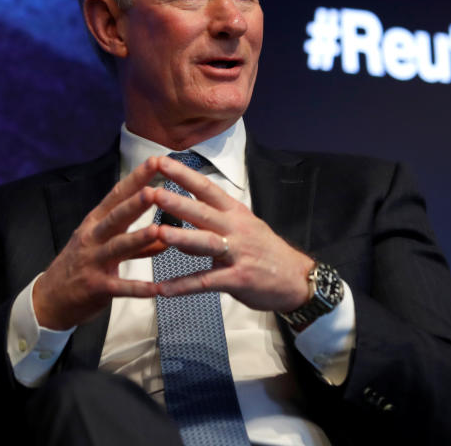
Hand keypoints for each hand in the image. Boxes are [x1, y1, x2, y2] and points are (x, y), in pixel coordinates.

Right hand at [32, 157, 165, 329]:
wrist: (50, 299)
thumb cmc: (80, 266)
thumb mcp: (104, 247)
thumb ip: (137, 243)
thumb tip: (166, 236)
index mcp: (95, 223)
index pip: (117, 195)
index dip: (136, 179)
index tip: (156, 162)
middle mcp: (93, 238)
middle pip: (116, 217)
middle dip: (135, 204)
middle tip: (155, 191)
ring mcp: (93, 261)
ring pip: (117, 247)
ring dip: (138, 239)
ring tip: (158, 231)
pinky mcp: (95, 286)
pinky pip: (119, 287)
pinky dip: (137, 288)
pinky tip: (155, 288)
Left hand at [149, 156, 313, 311]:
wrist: (297, 279)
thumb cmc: (266, 251)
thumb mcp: (245, 226)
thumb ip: (216, 218)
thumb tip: (186, 207)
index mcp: (236, 213)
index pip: (207, 189)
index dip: (184, 175)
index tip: (161, 162)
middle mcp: (236, 229)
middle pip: (204, 212)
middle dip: (178, 201)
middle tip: (153, 192)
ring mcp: (238, 254)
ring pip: (206, 243)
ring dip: (181, 237)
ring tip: (157, 232)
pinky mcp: (238, 279)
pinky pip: (206, 282)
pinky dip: (183, 286)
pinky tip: (162, 289)